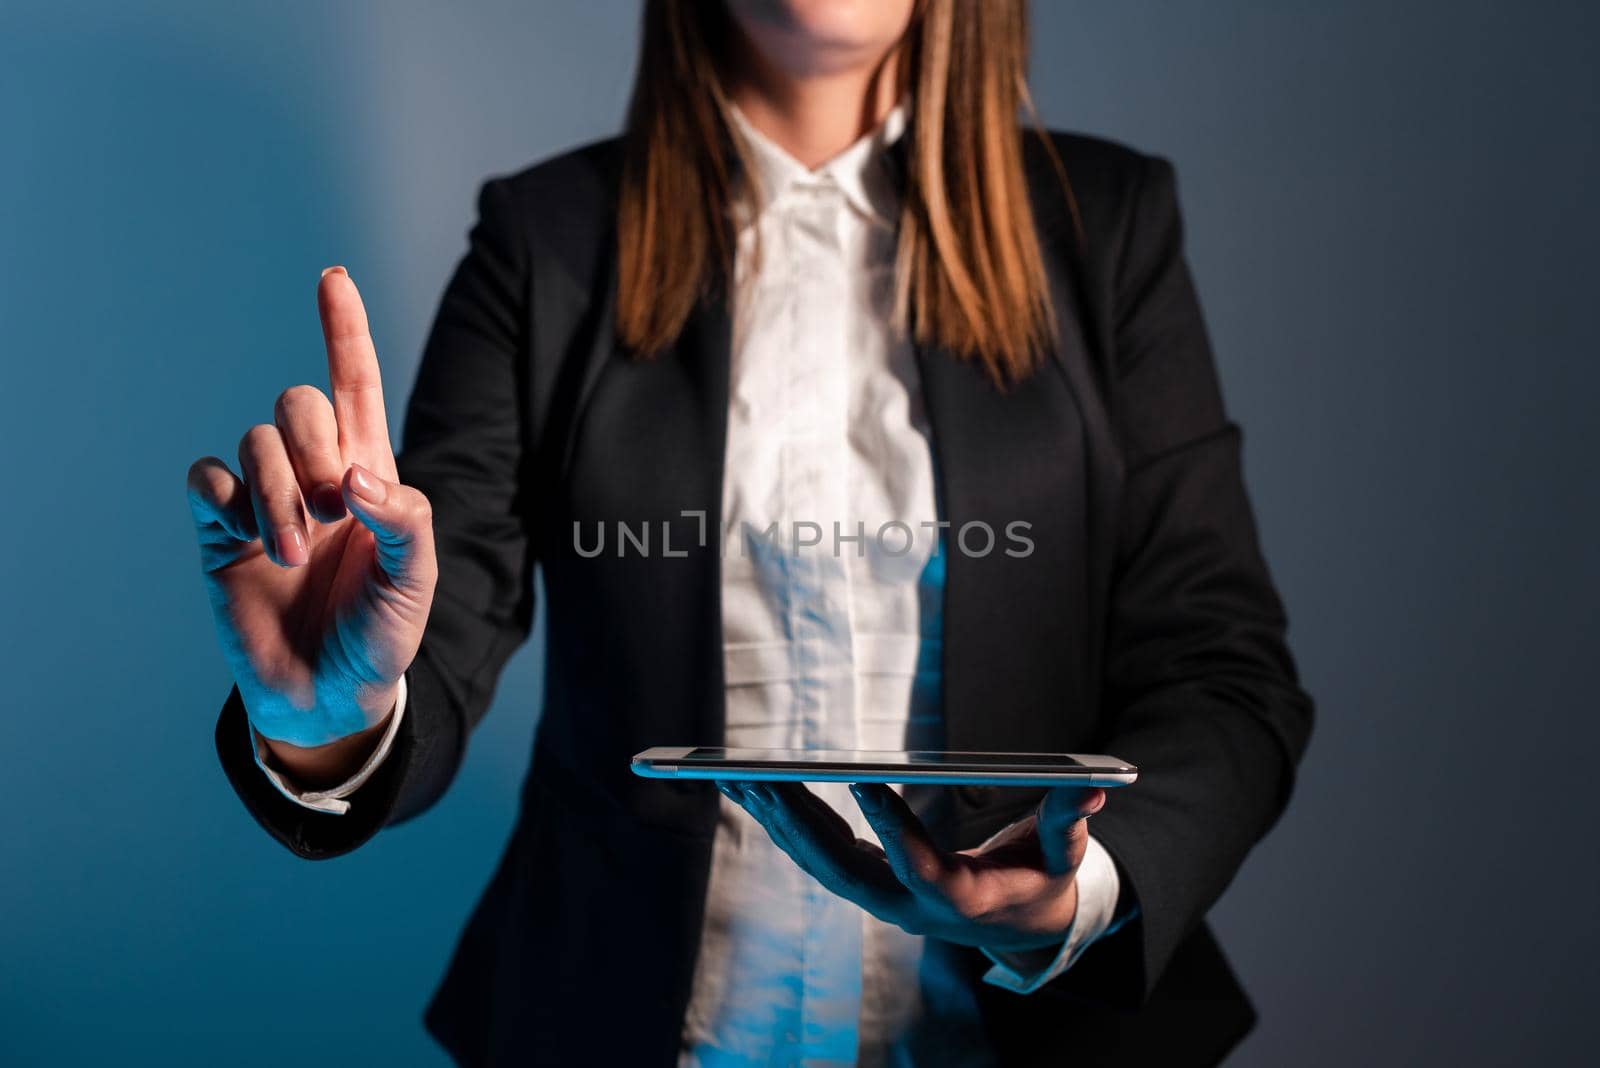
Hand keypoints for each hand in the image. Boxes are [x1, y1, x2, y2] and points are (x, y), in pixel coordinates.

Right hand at [186, 267, 435, 775]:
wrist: (329, 695)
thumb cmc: (382, 635)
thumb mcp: (417, 580)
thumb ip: (405, 519)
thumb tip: (357, 477)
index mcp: (370, 474)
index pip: (355, 386)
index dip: (343, 330)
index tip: (332, 277)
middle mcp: (315, 474)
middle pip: (299, 403)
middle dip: (316, 451)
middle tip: (333, 515)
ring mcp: (263, 499)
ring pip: (254, 440)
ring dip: (278, 495)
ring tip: (296, 554)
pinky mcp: (219, 530)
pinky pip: (205, 477)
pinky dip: (224, 496)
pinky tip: (243, 533)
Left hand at [721, 781, 1105, 952]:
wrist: (1019, 929)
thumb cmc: (1042, 883)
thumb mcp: (1062, 857)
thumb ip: (1068, 824)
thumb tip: (1091, 789)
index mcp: (961, 900)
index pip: (924, 869)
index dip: (895, 830)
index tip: (864, 781)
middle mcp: (909, 907)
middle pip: (844, 871)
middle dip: (800, 825)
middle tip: (760, 779)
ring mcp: (882, 899)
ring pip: (818, 863)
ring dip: (776, 820)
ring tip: (735, 776)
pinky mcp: (865, 884)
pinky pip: (816, 854)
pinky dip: (782, 821)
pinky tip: (750, 787)